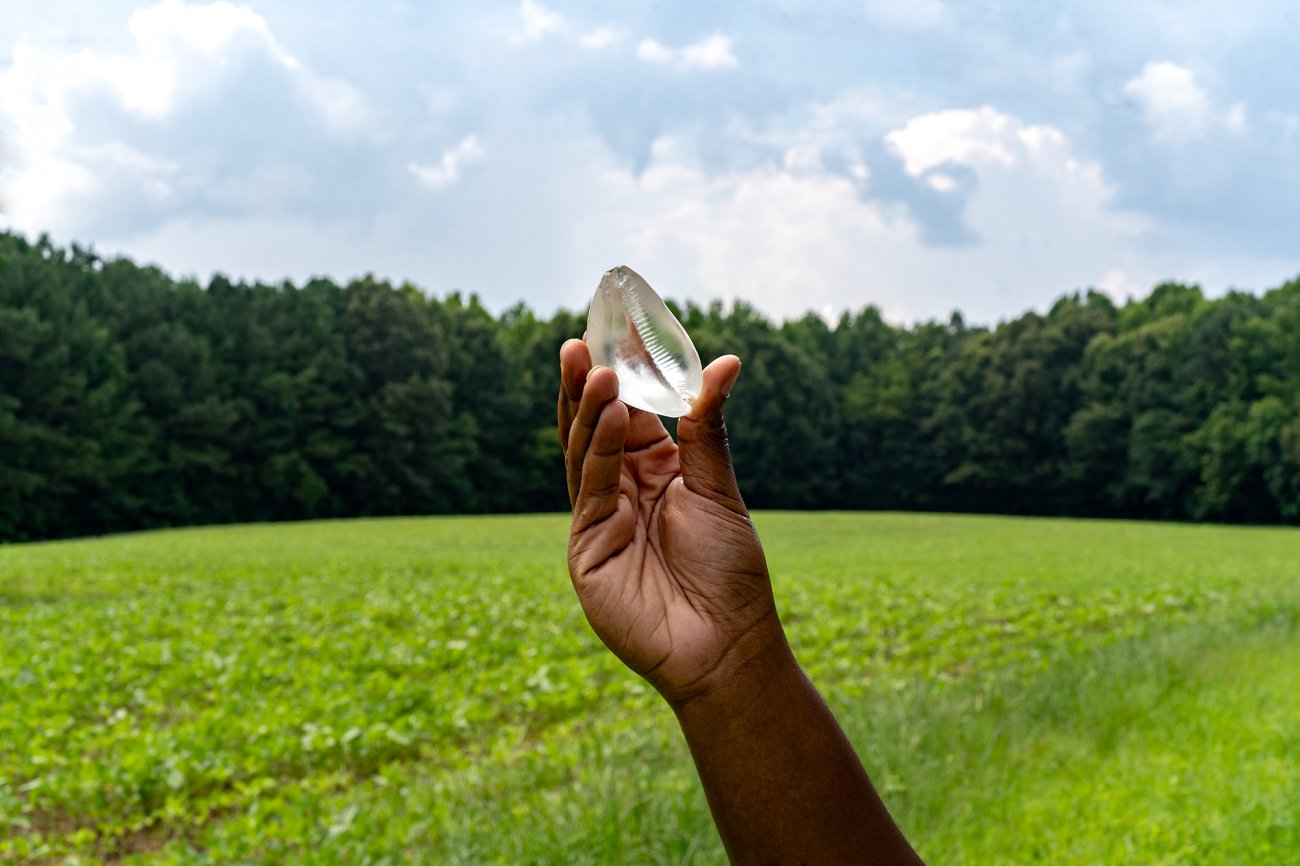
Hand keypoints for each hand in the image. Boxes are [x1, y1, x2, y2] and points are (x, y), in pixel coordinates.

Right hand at [557, 339, 785, 705]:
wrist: (726, 644)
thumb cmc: (730, 572)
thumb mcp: (718, 491)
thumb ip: (709, 429)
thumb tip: (726, 362)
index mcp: (655, 472)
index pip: (628, 413)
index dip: (619, 375)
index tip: (612, 330)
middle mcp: (622, 490)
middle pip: (594, 427)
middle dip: (586, 385)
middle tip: (581, 341)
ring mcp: (600, 518)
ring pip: (584, 452)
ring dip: (589, 411)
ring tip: (599, 371)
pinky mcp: (587, 547)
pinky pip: (590, 489)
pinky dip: (596, 450)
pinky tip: (608, 415)